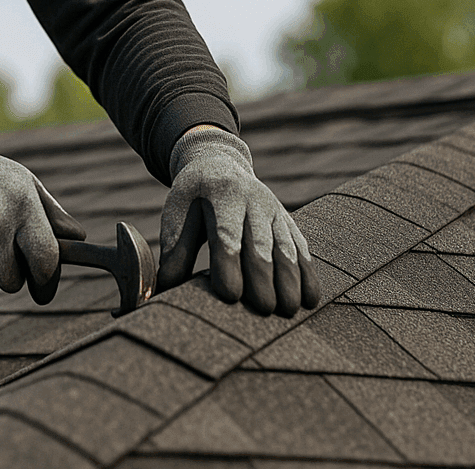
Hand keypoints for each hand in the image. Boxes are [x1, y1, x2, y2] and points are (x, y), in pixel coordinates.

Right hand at [0, 124, 84, 301]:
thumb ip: (52, 214)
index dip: (47, 280)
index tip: (43, 290)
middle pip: (13, 280)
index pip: (45, 259)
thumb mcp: (25, 183)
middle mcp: (0, 221)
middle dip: (9, 276)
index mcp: (25, 205)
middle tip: (1, 255)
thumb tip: (78, 239)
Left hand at [157, 126, 319, 316]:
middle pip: (260, 244)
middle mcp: (253, 200)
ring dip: (290, 279)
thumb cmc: (194, 197)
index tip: (229, 296)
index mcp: (221, 196)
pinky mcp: (287, 220)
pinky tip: (311, 298)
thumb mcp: (177, 213)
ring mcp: (274, 210)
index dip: (228, 265)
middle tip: (264, 309)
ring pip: (285, 247)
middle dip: (263, 278)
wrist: (220, 163)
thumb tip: (164, 289)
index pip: (226, 234)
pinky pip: (300, 247)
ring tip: (289, 310)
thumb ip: (175, 250)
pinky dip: (307, 272)